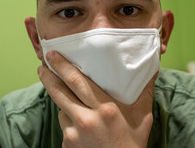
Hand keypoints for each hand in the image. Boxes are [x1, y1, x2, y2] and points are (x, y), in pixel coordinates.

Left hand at [37, 51, 157, 147]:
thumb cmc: (132, 143)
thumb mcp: (142, 116)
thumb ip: (145, 90)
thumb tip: (153, 67)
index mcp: (105, 108)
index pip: (77, 81)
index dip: (62, 66)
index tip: (52, 55)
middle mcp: (86, 119)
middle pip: (59, 91)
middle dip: (48, 76)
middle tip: (42, 66)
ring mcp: (73, 133)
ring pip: (61, 108)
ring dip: (62, 101)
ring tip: (71, 99)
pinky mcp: (67, 144)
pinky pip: (64, 124)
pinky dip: (69, 119)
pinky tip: (80, 124)